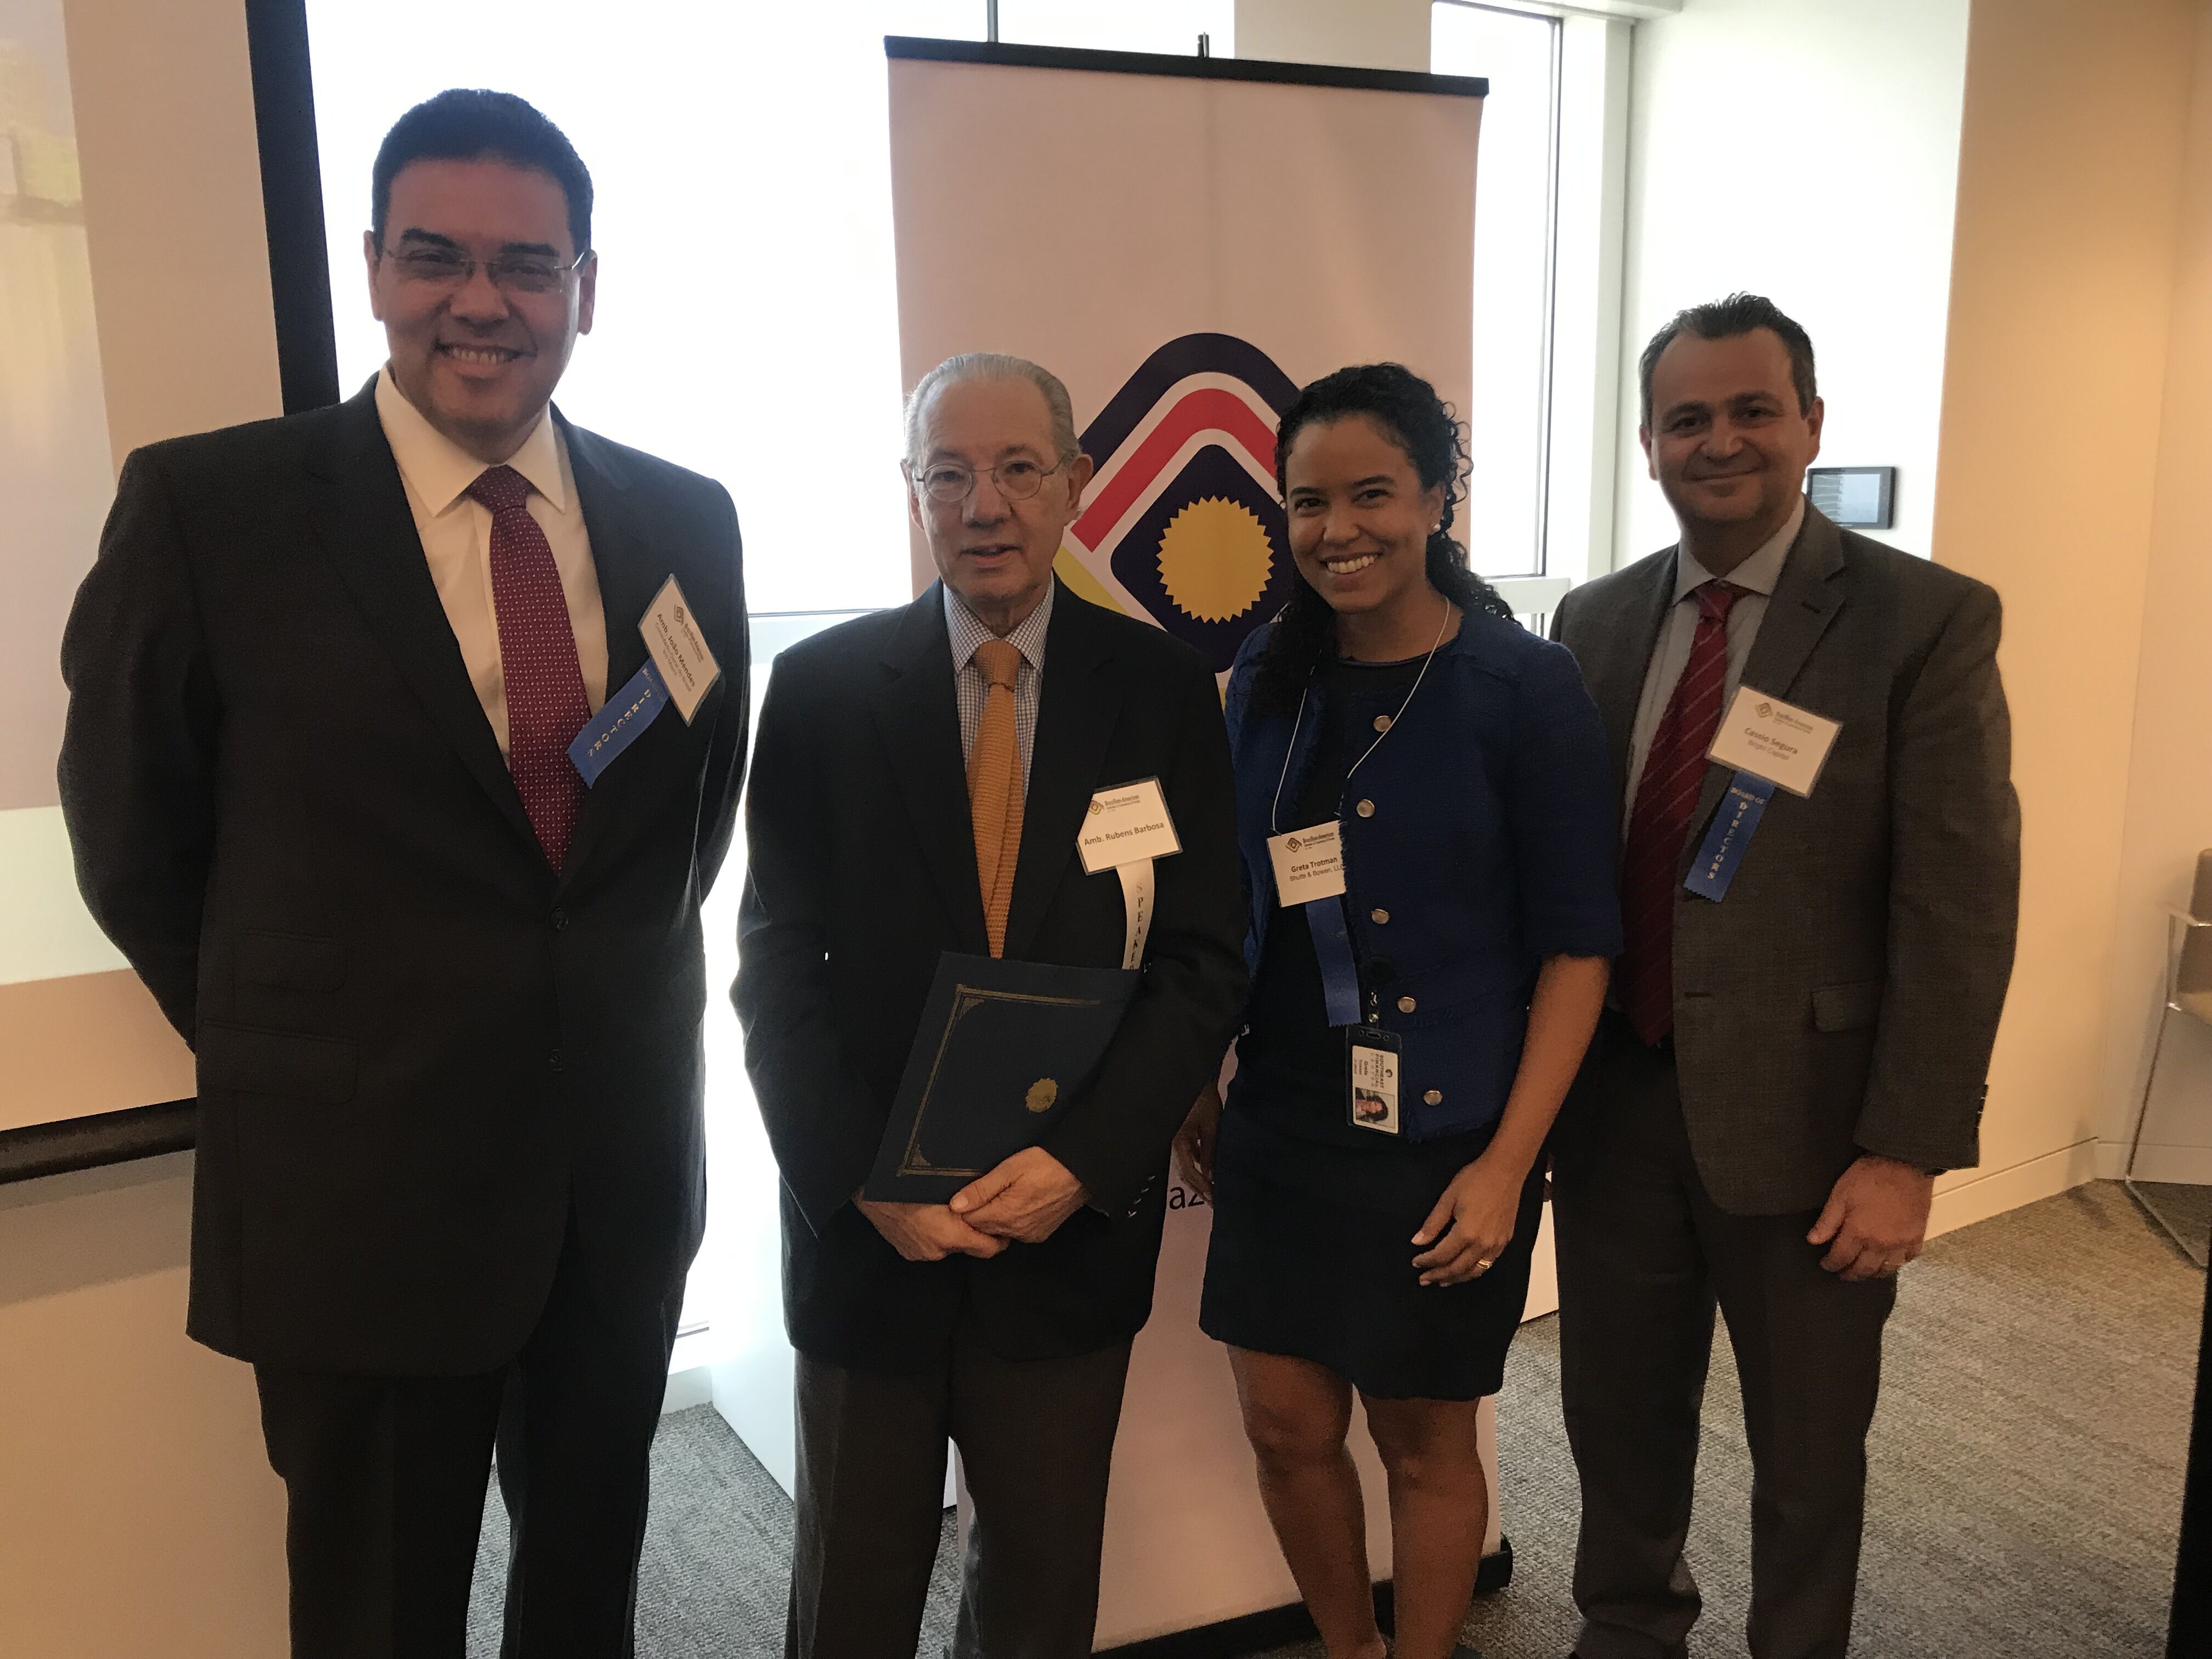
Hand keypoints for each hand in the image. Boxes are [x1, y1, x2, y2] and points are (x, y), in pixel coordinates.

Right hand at [855, 1195, 1005, 1262]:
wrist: (869, 1188)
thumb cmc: (909, 1181)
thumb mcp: (946, 1185)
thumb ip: (971, 1198)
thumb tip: (991, 1199)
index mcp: (951, 1234)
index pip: (989, 1249)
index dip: (999, 1238)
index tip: (1002, 1226)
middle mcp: (938, 1250)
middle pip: (968, 1247)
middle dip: (974, 1233)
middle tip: (978, 1213)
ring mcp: (921, 1253)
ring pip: (947, 1245)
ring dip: (951, 1233)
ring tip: (949, 1211)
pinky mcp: (907, 1252)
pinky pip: (929, 1245)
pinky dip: (933, 1235)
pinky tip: (928, 1216)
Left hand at [949, 1147, 1088, 1243]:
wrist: (1081, 1171)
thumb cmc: (1046, 1164)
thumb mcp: (1009, 1169)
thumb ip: (981, 1189)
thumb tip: (956, 1205)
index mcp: (1005, 1215)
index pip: (969, 1220)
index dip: (965, 1206)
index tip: (970, 1192)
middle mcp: (1016, 1231)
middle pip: (983, 1228)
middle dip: (979, 1212)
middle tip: (985, 1189)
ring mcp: (1029, 1235)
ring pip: (999, 1231)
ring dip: (995, 1217)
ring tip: (1003, 1194)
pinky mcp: (1040, 1234)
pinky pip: (1015, 1232)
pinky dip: (1011, 1221)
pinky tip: (1017, 1203)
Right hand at [1173, 1083, 1222, 1201]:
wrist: (1197, 1082)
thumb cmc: (1204, 1101)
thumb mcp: (1211, 1126)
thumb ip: (1209, 1152)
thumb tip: (1211, 1176)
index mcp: (1179, 1142)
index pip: (1189, 1172)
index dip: (1201, 1187)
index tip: (1214, 1197)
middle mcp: (1175, 1145)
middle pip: (1185, 1174)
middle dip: (1199, 1189)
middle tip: (1213, 1203)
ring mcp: (1178, 1142)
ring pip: (1186, 1168)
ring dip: (1198, 1181)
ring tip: (1212, 1194)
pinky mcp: (1184, 1139)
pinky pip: (1189, 1159)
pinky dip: (1199, 1170)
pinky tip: (1209, 1175)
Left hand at [1411, 1153, 1524, 1286]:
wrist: (1505, 1170)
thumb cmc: (1475, 1179)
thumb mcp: (1448, 1198)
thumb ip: (1433, 1223)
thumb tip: (1417, 1241)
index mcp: (1466, 1233)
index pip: (1442, 1255)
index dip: (1426, 1261)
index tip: (1416, 1263)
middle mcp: (1483, 1244)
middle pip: (1457, 1268)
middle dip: (1438, 1275)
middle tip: (1424, 1279)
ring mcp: (1496, 1244)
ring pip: (1474, 1271)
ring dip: (1456, 1278)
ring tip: (1442, 1281)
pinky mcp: (1505, 1241)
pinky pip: (1487, 1264)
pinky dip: (1473, 1271)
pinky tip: (1465, 1270)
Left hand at [1808, 1154, 1933, 1280]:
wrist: (1905, 1163)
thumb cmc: (1870, 1175)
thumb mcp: (1840, 1194)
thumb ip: (1827, 1221)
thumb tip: (1813, 1241)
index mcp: (1859, 1233)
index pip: (1841, 1258)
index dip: (1831, 1264)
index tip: (1825, 1265)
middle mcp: (1881, 1244)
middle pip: (1863, 1269)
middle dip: (1850, 1274)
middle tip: (1842, 1274)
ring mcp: (1902, 1242)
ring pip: (1886, 1269)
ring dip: (1872, 1273)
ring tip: (1863, 1271)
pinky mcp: (1918, 1236)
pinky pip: (1908, 1259)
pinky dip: (1896, 1264)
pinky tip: (1889, 1261)